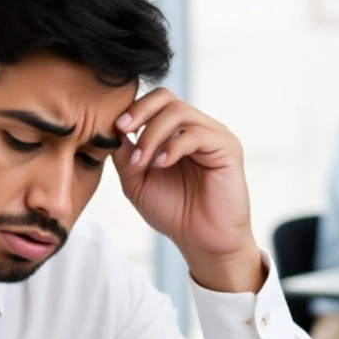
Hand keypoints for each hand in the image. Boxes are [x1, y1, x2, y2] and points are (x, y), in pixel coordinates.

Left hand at [112, 89, 262, 292]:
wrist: (201, 241)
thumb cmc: (173, 212)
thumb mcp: (137, 181)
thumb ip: (125, 154)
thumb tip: (111, 128)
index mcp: (177, 132)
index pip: (154, 102)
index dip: (132, 109)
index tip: (114, 128)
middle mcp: (196, 128)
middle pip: (166, 97)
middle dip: (139, 112)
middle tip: (122, 130)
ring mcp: (214, 135)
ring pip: (178, 112)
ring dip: (152, 135)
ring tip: (141, 161)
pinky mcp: (227, 148)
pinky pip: (196, 134)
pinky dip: (173, 147)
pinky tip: (161, 165)